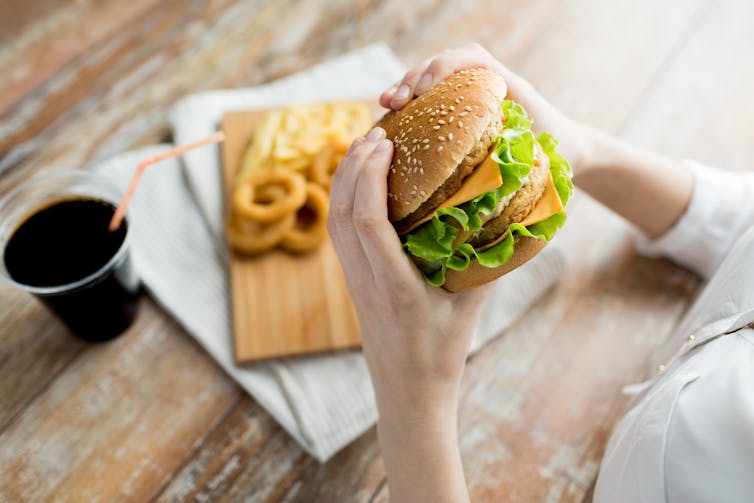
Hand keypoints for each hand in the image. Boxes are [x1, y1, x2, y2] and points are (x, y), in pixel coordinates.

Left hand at [328, 126, 490, 502]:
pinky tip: (358, 182)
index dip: (371, 178)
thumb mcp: (472, 304)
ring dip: (343, 180)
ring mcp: (353, 282)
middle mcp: (366, 281)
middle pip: (343, 215)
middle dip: (353, 167)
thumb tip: (512, 213)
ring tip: (363, 146)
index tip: (385, 143)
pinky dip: (343, 200)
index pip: (370, 224)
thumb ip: (488, 260)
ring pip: (335, 222)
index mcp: (397, 287)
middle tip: (376, 132)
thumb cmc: (443, 352)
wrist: (408, 390)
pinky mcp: (351, 282)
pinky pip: (339, 234)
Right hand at [380, 43, 590, 173]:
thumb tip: (487, 169)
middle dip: (415, 78)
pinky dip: (409, 107)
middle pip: (443, 64)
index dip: (444, 67)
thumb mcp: (546, 149)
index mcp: (507, 84)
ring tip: (386, 105)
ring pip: (431, 79)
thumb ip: (522, 151)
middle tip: (397, 101)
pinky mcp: (459, 109)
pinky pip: (430, 100)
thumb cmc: (559, 151)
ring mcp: (470, 94)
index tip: (426, 90)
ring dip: (405, 88)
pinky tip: (390, 119)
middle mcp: (486, 82)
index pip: (472, 58)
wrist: (570, 149)